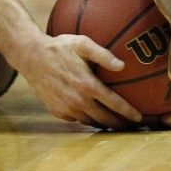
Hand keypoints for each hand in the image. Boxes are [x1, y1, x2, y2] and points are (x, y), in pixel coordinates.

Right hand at [18, 34, 142, 127]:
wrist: (31, 57)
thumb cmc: (58, 47)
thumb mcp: (82, 44)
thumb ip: (103, 54)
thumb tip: (122, 65)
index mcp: (88, 85)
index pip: (115, 104)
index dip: (129, 112)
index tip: (139, 117)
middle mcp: (78, 100)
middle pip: (105, 119)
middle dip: (120, 124)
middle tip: (130, 126)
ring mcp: (67, 108)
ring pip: (90, 122)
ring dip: (103, 124)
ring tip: (113, 123)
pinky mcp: (57, 112)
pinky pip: (75, 119)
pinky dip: (85, 118)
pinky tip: (90, 114)